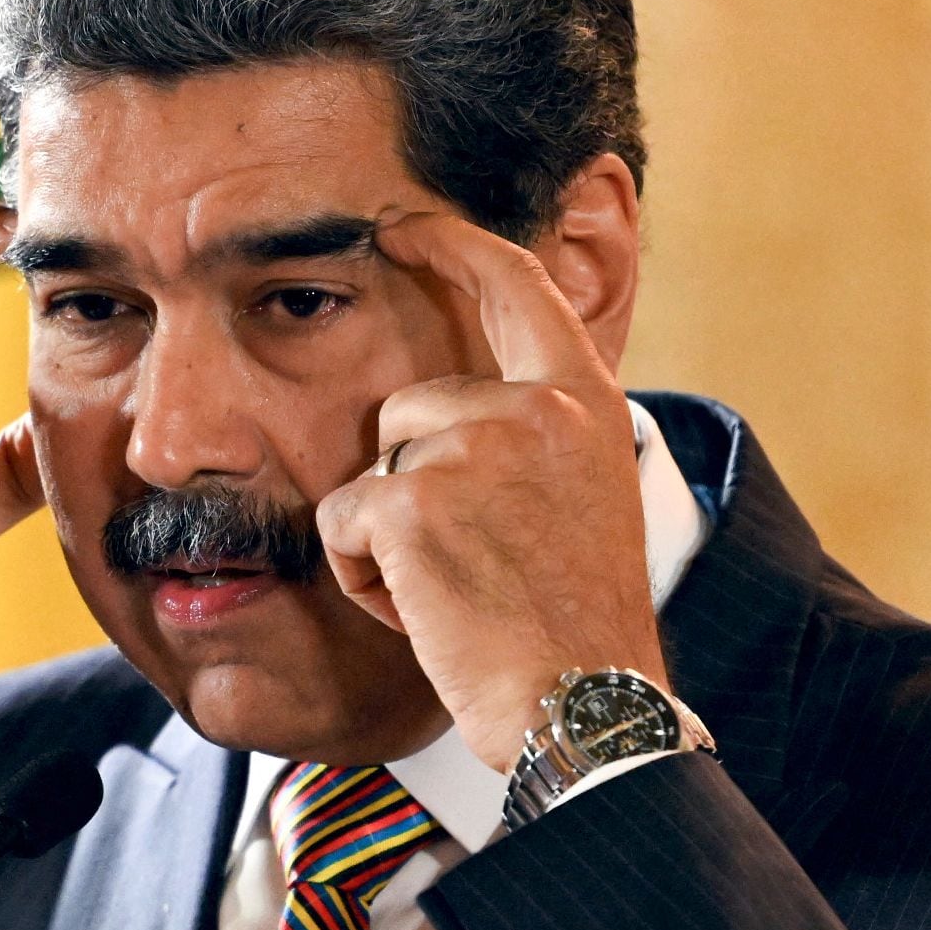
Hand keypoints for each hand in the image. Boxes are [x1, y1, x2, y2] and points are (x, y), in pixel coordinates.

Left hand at [314, 212, 667, 772]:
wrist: (583, 705)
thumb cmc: (579, 623)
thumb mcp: (586, 497)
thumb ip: (535, 435)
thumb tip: (452, 409)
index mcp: (584, 400)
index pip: (513, 284)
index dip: (451, 244)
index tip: (403, 224)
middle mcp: (532, 408)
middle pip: (411, 406)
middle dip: (414, 484)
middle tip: (476, 564)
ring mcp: (471, 448)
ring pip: (374, 467)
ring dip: (392, 535)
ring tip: (458, 591)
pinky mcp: (411, 500)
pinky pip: (344, 522)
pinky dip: (365, 577)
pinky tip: (428, 612)